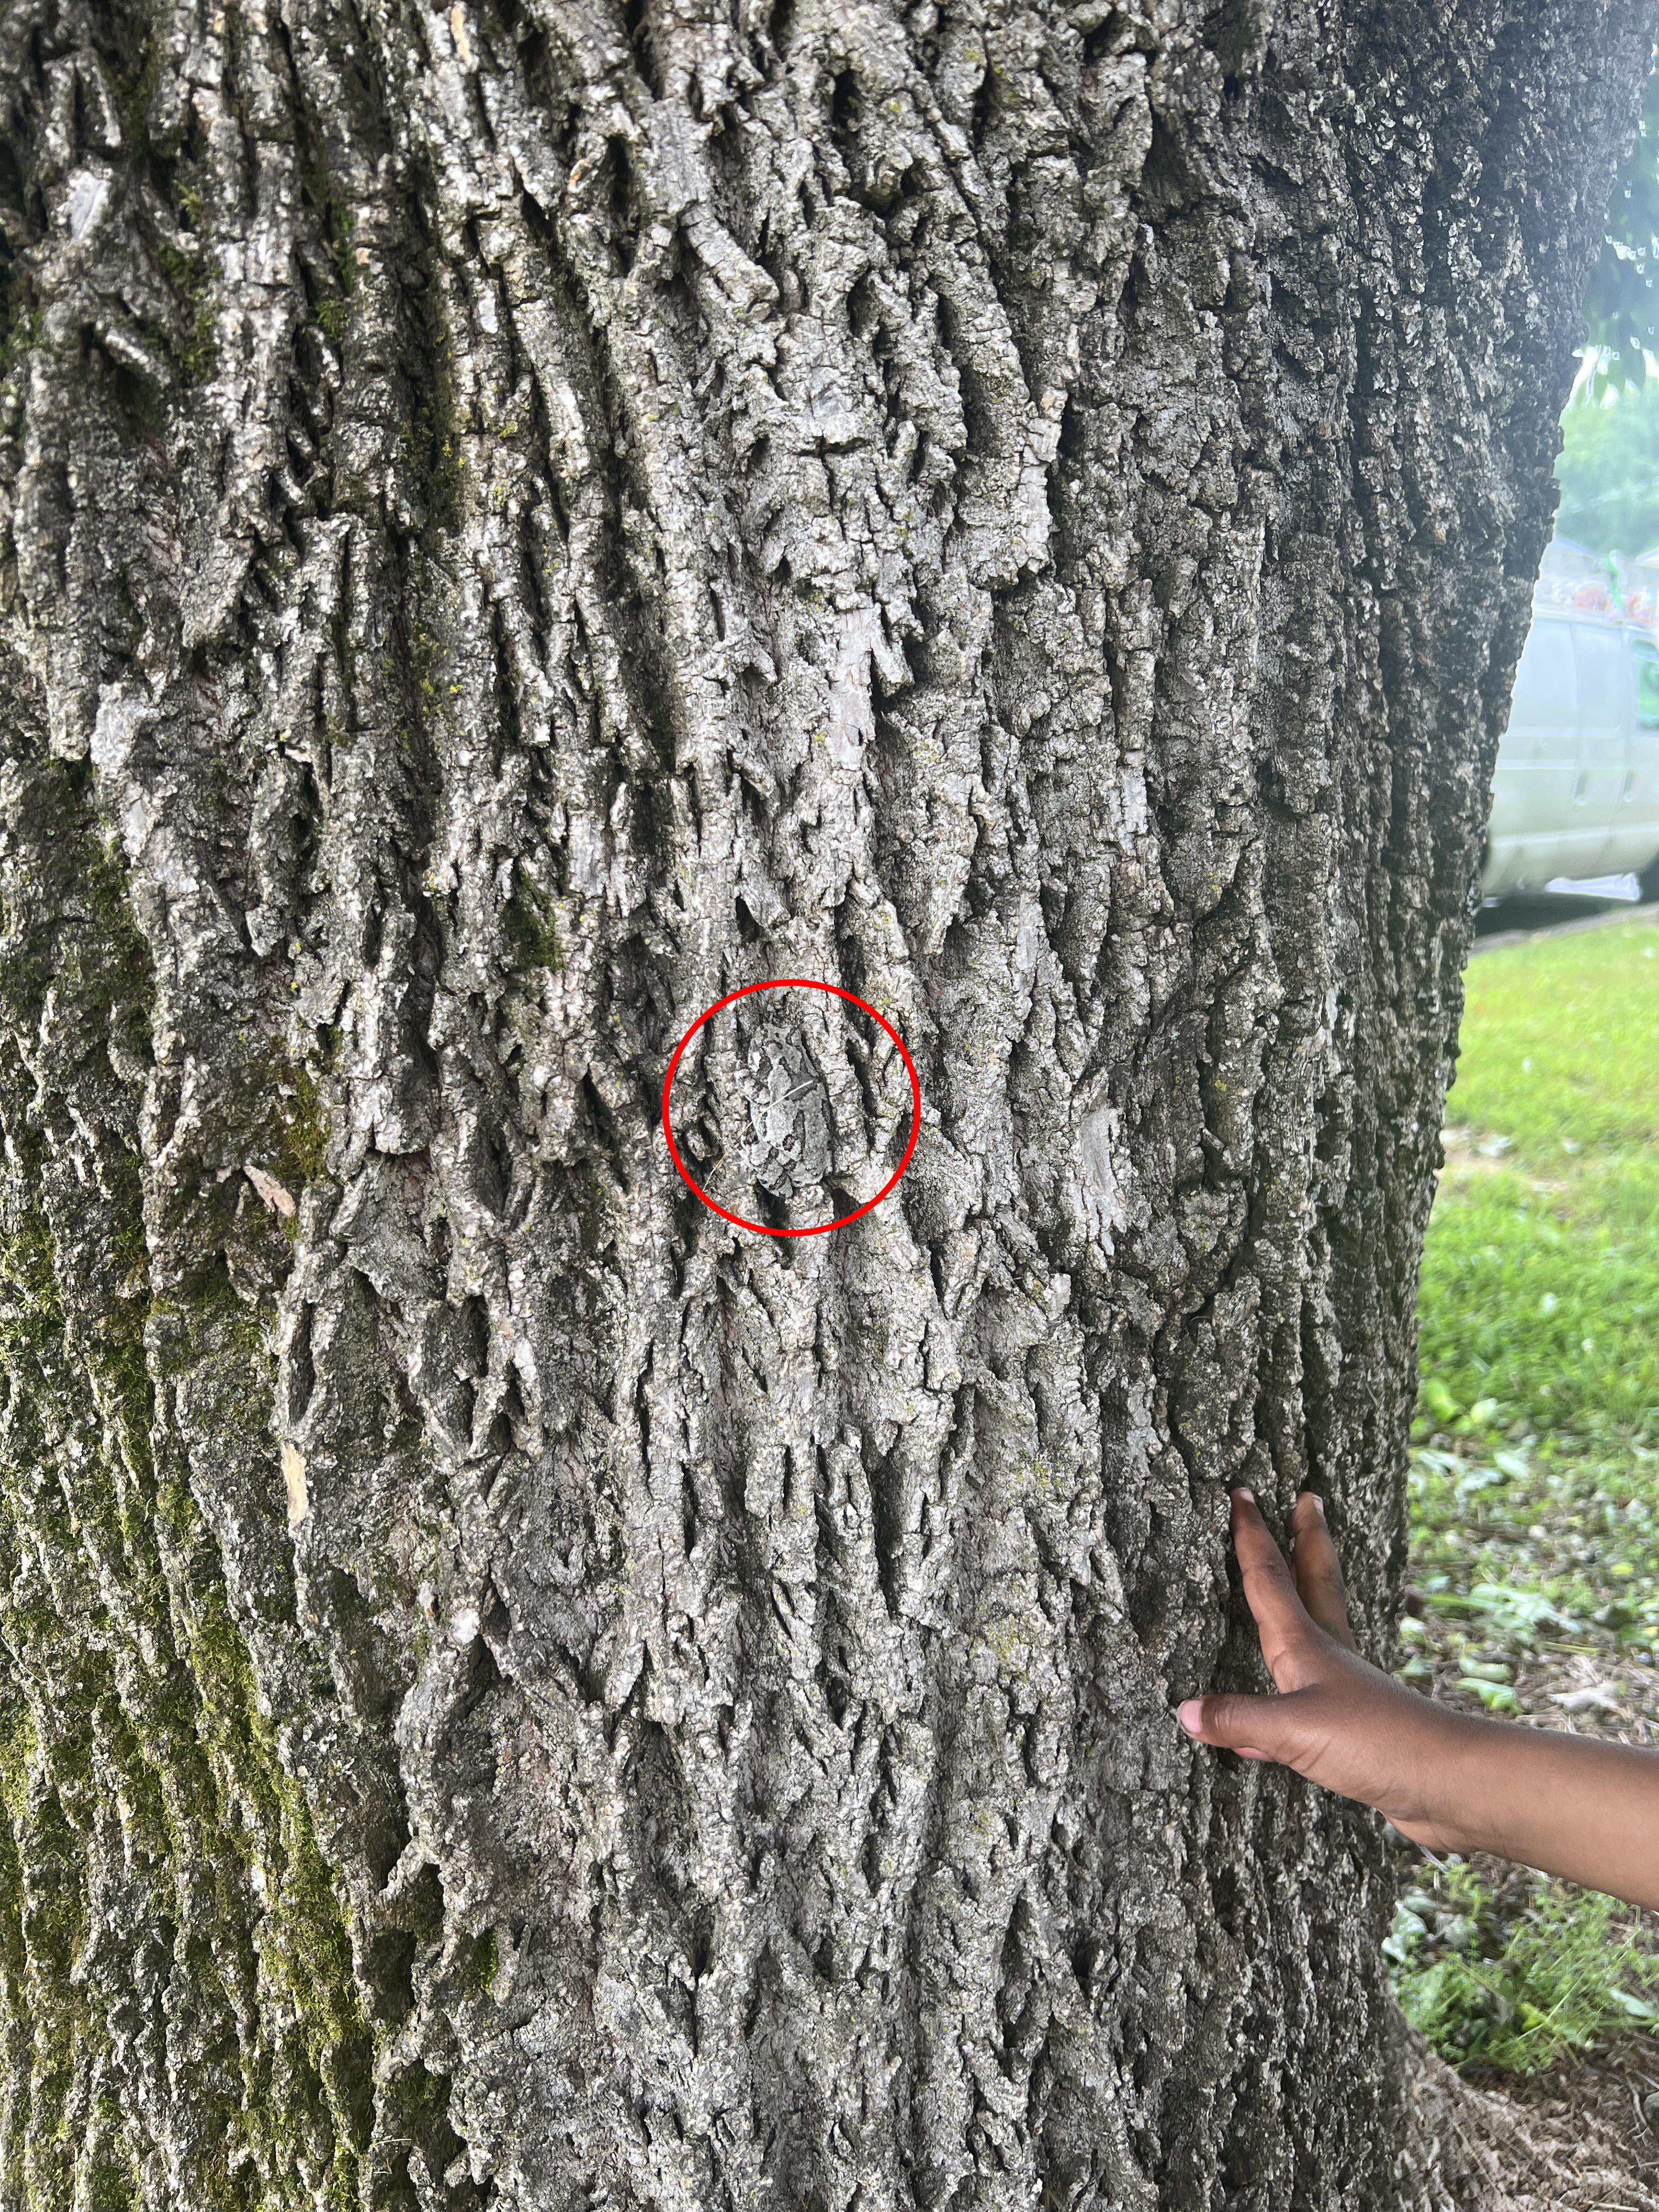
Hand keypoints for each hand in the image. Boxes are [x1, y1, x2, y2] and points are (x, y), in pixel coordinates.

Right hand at [1176, 1488, 1466, 1850]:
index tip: (1242, 1494)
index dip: (1252, 1536)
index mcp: (1307, 1645)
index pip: (1270, 1578)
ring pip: (1317, 1629)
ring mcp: (1344, 1689)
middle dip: (1305, 1539)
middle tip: (1308, 1499)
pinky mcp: (1354, 1729)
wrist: (1447, 1782)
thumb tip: (1186, 1710)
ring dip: (1306, 1595)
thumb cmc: (1375, 1742)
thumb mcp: (1295, 1730)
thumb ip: (1239, 1718)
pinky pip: (1306, 1699)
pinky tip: (1251, 1735)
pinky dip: (1279, 1698)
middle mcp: (1327, 1656)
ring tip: (1296, 1576)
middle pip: (1313, 1583)